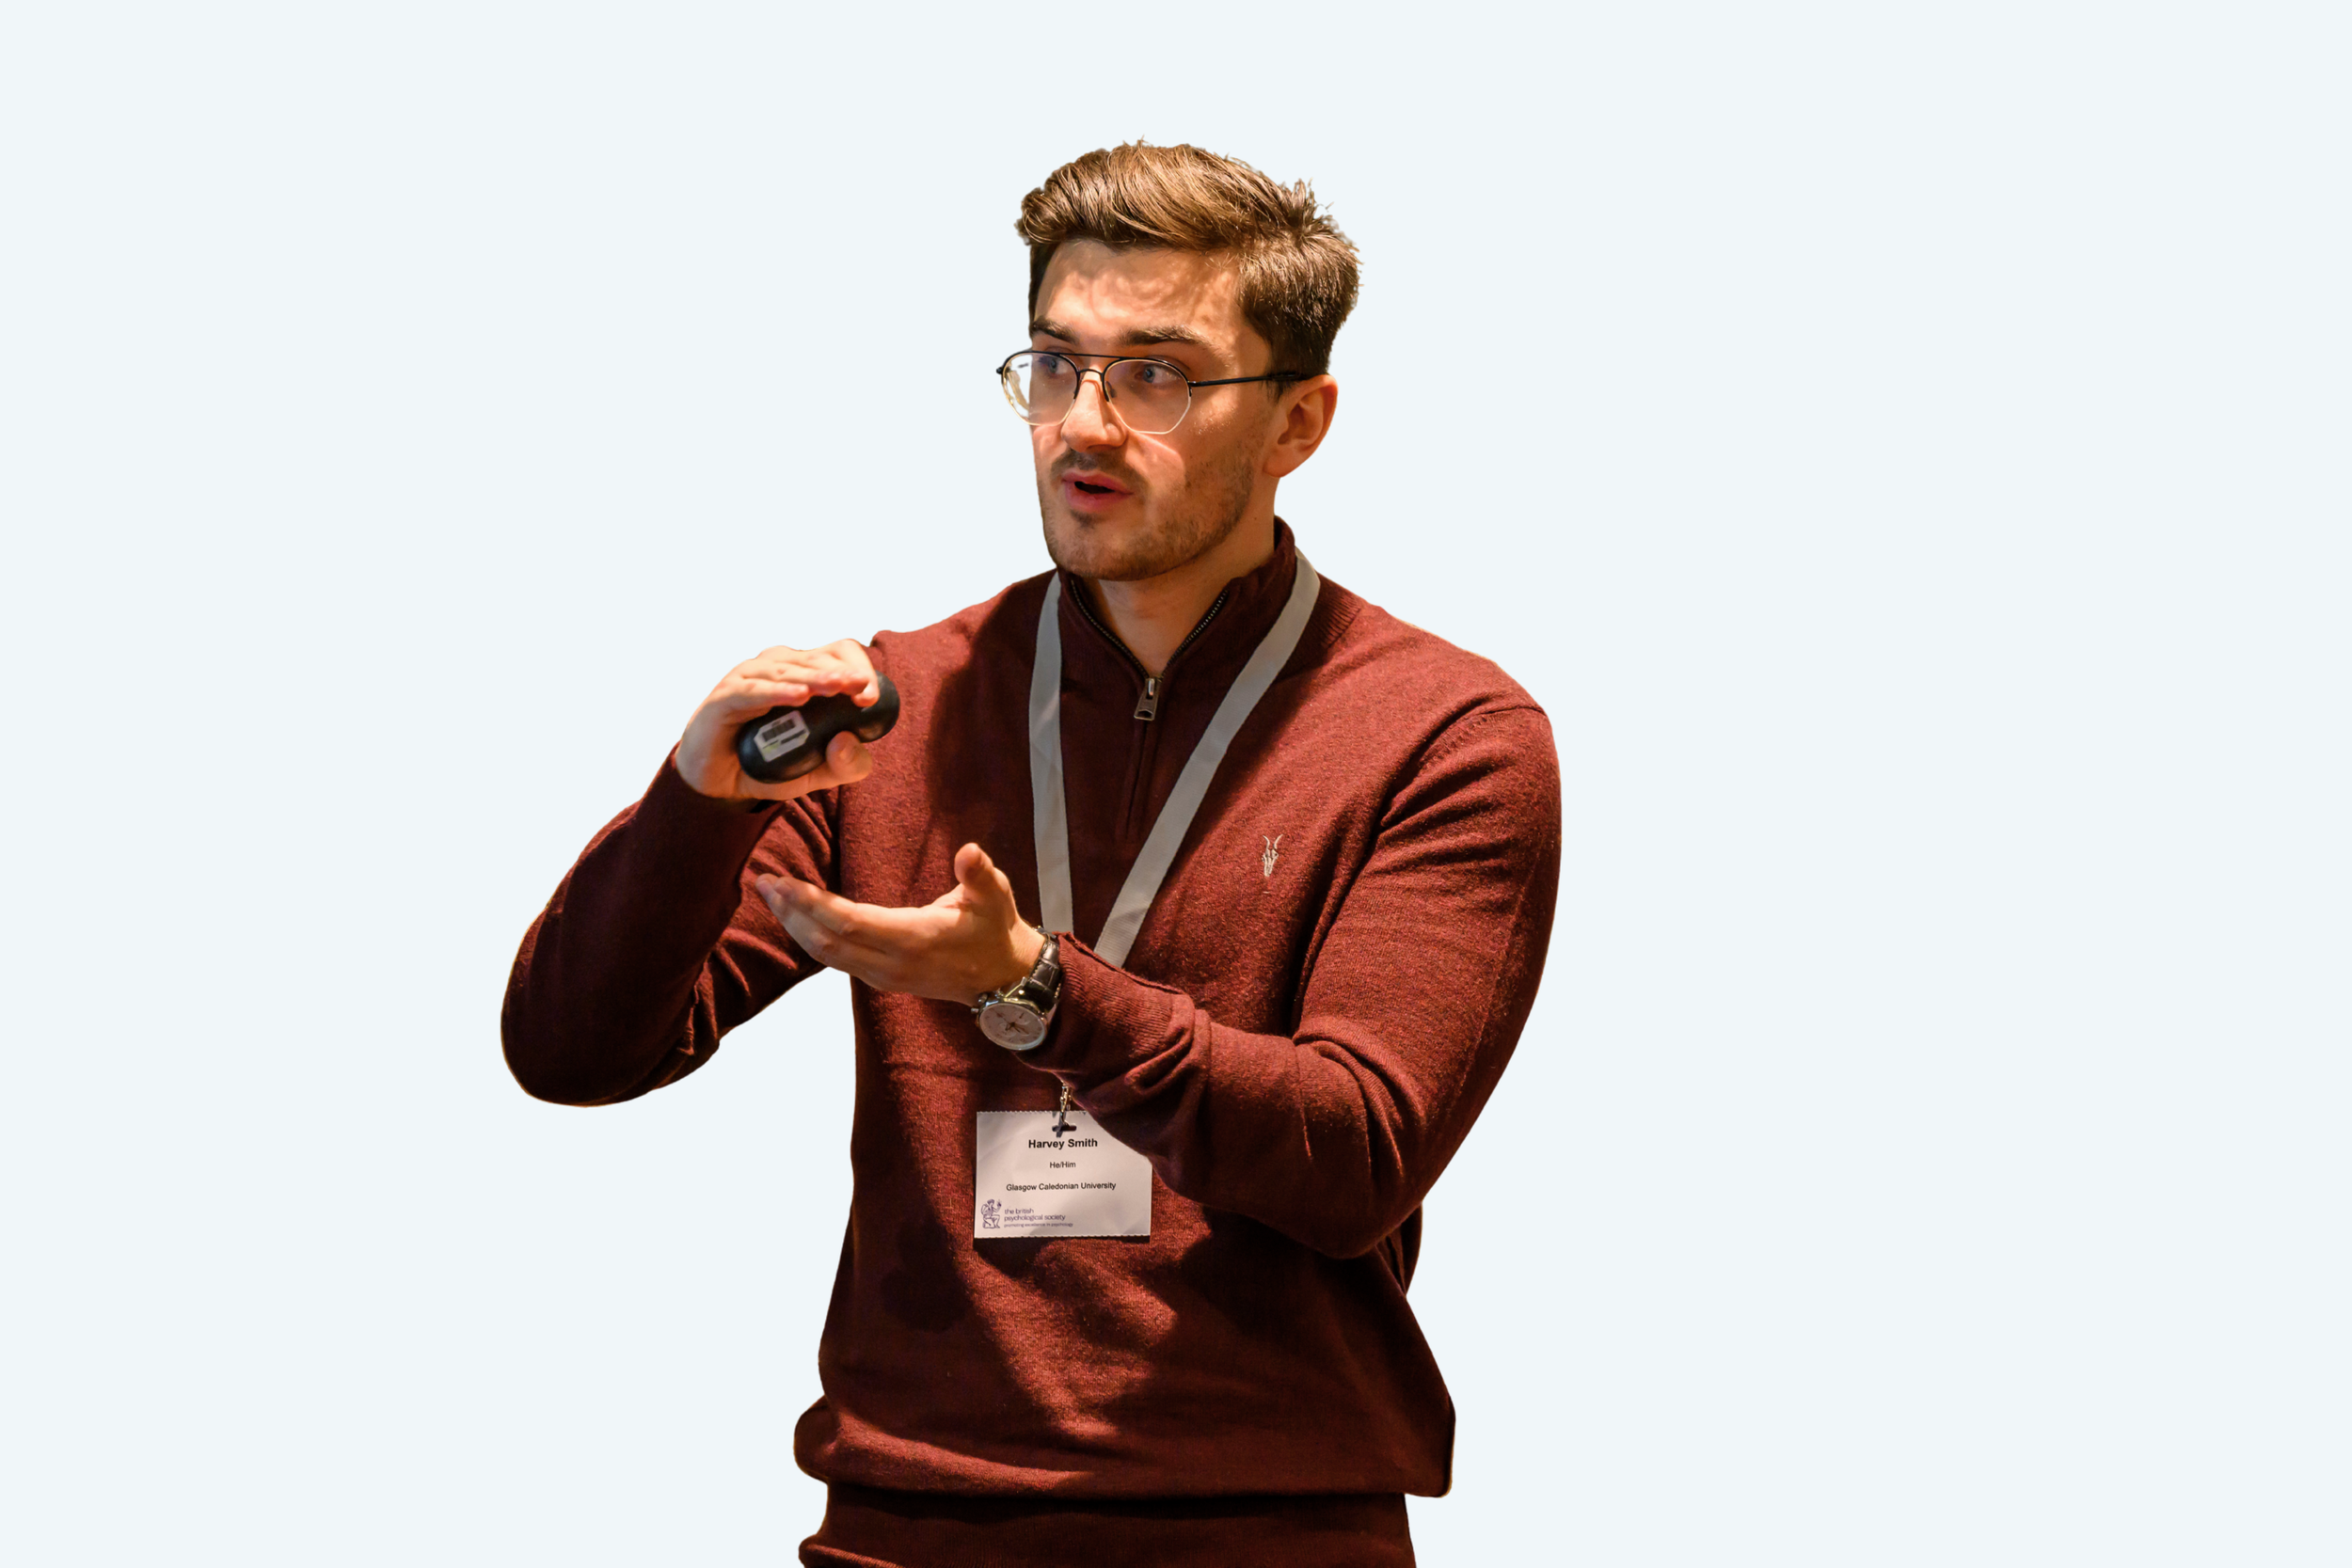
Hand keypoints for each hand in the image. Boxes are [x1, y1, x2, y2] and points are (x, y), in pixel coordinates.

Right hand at [675, 640, 880, 802]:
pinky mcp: (725, 696)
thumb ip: (845, 765)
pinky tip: (798, 696)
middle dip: (842, 674)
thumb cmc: (769, 764)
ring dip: (814, 678)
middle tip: (862, 690)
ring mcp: (750, 678)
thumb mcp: (817, 773)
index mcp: (805, 674)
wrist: (718, 783)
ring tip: (836, 688)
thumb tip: (849, 742)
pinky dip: (777, 692)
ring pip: (786, 669)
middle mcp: (779, 668)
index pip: (838, 654)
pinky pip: (752, 690)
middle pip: (816, 657)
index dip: (858, 668)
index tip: (870, 697)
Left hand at [755, 844, 1046, 1003]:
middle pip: (826, 943)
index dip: (814, 905)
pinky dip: (809, 937)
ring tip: (772, 895)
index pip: (850, 924)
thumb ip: (979, 874)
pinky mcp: (879, 978)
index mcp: (913, 940)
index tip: (786, 882)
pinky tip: (796, 917)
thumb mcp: (995, 897)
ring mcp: (882, 976)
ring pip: (825, 955)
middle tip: (765, 881)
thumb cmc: (995, 931)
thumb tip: (970, 852)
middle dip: (792, 913)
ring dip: (795, 925)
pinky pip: (834, 959)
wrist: (1003, 980)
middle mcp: (890, 964)